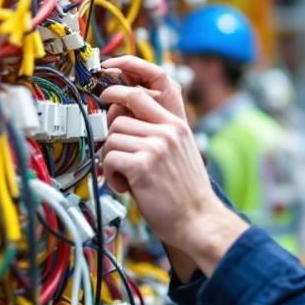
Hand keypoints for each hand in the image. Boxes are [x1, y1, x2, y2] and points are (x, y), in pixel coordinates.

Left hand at [99, 57, 247, 273]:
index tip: (106, 84)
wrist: (199, 219)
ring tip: (128, 177)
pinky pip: (110, 159)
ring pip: (112, 138)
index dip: (119, 85)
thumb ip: (156, 132)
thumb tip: (119, 120)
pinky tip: (127, 186)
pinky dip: (112, 176)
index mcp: (176, 124)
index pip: (142, 92)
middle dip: (112, 135)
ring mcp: (155, 147)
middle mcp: (167, 131)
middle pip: (119, 115)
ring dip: (112, 160)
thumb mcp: (179, 152)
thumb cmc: (185, 191)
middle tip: (116, 152)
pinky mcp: (142, 165)